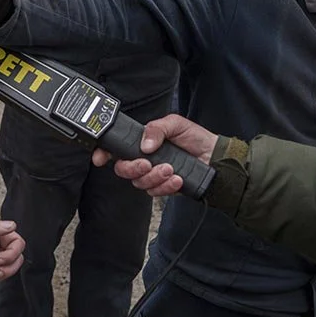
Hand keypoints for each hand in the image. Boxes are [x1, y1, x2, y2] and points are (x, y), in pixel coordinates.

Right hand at [92, 114, 217, 197]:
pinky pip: (156, 192)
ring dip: (154, 177)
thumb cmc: (195, 138)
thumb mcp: (175, 123)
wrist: (214, 157)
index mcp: (142, 142)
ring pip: (139, 183)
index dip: (104, 153)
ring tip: (170, 168)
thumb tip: (144, 144)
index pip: (116, 149)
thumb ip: (156, 129)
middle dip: (132, 169)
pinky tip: (177, 178)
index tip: (101, 158)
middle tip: (147, 163)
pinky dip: (167, 186)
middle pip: (123, 170)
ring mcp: (153, 175)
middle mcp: (144, 160)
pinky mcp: (164, 188)